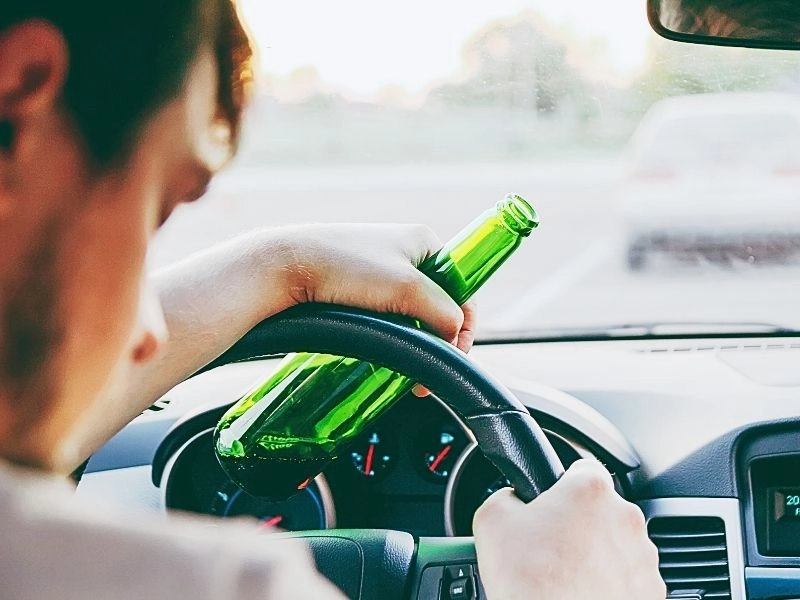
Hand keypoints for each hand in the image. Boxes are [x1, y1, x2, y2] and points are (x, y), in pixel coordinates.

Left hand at [273, 223, 475, 352]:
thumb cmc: (344, 268)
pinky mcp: (356, 287)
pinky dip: (390, 336)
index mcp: (424, 242)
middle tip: (424, 371)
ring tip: (403, 368)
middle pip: (437, 305)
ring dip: (412, 341)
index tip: (453, 354)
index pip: (462, 287)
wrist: (284, 267)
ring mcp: (379, 270)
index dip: (464, 325)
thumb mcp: (407, 288)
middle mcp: (404, 253)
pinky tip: (383, 352)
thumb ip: (443, 312)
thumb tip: (454, 336)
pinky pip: (386, 317)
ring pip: (411, 315)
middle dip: (435, 339)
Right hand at [473, 458, 665, 599]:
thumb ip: (505, 495)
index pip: (582, 468)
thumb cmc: (530, 583)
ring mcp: (642, 558)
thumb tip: (512, 498)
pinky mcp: (650, 591)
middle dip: (580, 523)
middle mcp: (625, 519)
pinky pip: (629, 577)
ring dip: (597, 553)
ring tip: (567, 575)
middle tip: (552, 546)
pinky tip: (585, 592)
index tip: (552, 504)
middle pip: (601, 508)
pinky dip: (612, 583)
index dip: (563, 486)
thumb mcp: (491, 520)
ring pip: (617, 544)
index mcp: (591, 491)